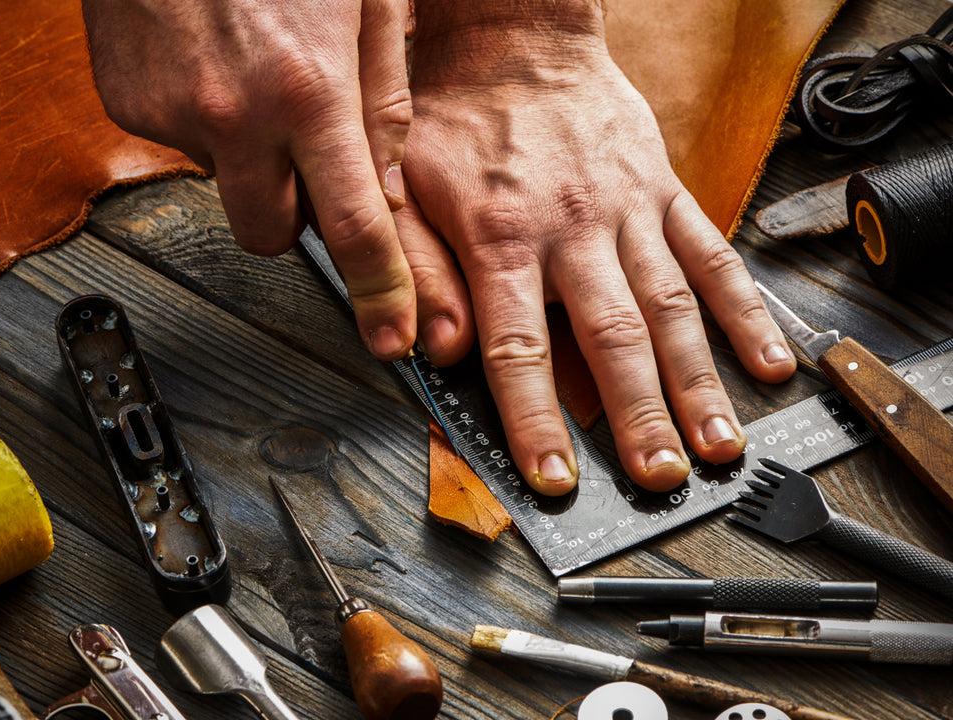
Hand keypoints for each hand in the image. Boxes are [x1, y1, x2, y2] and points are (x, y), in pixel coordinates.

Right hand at [82, 0, 417, 359]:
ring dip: (249, 159)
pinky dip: (205, 120)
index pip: (353, 226)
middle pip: (273, 237)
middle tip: (305, 164)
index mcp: (309, 90)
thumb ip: (382, 98)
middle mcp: (236, 114)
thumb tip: (385, 182)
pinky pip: (181, 144)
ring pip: (226, 186)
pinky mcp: (128, 104)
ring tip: (253, 78)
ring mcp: (173, 114)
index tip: (388, 335)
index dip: (380, 290)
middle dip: (296, 217)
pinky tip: (213, 63)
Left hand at [398, 5, 796, 494]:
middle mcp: (572, 229)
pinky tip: (768, 357)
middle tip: (657, 479)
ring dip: (698, 380)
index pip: (518, 348)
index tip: (554, 477)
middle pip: (610, 337)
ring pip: (670, 304)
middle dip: (637, 416)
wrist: (511, 38)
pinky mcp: (664, 190)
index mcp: (499, 236)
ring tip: (720, 443)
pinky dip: (743, 308)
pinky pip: (711, 252)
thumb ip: (416, 269)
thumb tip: (433, 350)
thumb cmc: (450, 117)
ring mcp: (627, 210)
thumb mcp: (399, 186)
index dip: (535, 420)